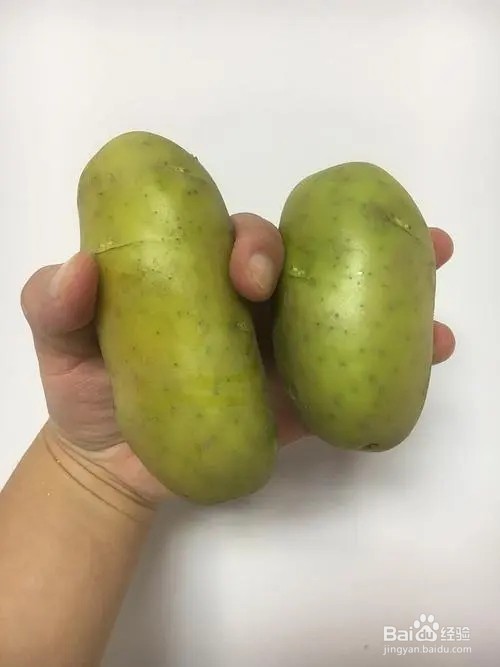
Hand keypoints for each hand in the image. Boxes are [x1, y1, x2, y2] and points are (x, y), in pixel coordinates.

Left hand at [21, 214, 454, 502]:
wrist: (112, 466)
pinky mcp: (295, 396)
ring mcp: (275, 348)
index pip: (235, 242)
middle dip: (346, 243)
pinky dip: (395, 356)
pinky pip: (345, 373)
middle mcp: (244, 304)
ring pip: (336, 304)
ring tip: (437, 265)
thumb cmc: (87, 392)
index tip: (251, 273)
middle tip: (392, 241)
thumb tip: (78, 270)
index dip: (252, 241)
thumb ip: (54, 306)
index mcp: (197, 278)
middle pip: (302, 261)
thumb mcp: (60, 345)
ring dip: (392, 281)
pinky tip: (436, 347)